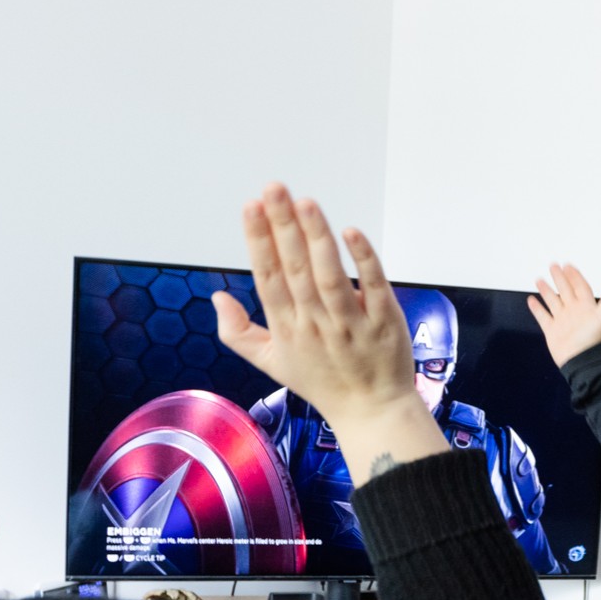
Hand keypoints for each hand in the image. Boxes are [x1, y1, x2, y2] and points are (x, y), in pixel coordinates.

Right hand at [214, 183, 444, 483]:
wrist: (370, 411)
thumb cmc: (322, 383)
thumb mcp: (271, 363)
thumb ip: (237, 332)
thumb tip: (217, 297)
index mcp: (286, 329)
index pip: (268, 279)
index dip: (258, 242)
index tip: (250, 208)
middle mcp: (315, 324)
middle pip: (295, 270)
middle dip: (282, 227)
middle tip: (274, 188)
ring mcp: (350, 323)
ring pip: (330, 275)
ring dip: (317, 238)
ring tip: (305, 202)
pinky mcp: (383, 320)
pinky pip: (372, 286)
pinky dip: (363, 260)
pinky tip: (351, 232)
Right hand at [528, 263, 600, 367]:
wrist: (580, 359)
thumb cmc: (592, 340)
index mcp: (585, 307)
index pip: (579, 286)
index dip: (574, 276)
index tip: (569, 266)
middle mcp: (573, 311)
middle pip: (565, 290)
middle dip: (559, 277)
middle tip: (554, 266)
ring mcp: (561, 320)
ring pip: (552, 300)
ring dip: (546, 290)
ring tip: (540, 280)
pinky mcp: (552, 330)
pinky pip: (543, 316)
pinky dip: (537, 308)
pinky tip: (532, 300)